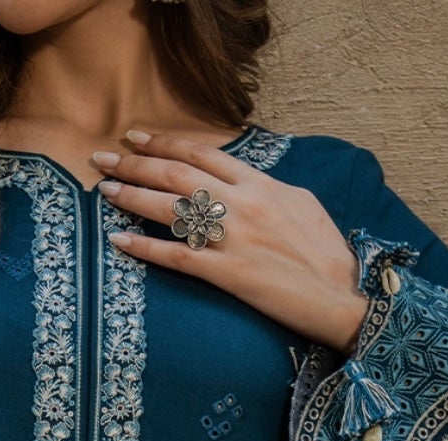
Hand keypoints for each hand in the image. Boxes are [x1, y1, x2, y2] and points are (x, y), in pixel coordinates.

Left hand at [92, 128, 367, 355]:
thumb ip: (269, 190)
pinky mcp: (229, 273)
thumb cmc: (328, 256)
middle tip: (103, 159)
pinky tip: (119, 241)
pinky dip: (145, 248)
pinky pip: (177, 257)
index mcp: (262, 184)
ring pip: (171, 210)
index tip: (136, 138)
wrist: (344, 296)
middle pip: (178, 175)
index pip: (203, 154)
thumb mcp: (302, 206)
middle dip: (135, 163)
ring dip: (132, 197)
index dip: (165, 143)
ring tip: (104, 190)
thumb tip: (246, 183)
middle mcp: (243, 203)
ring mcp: (234, 238)